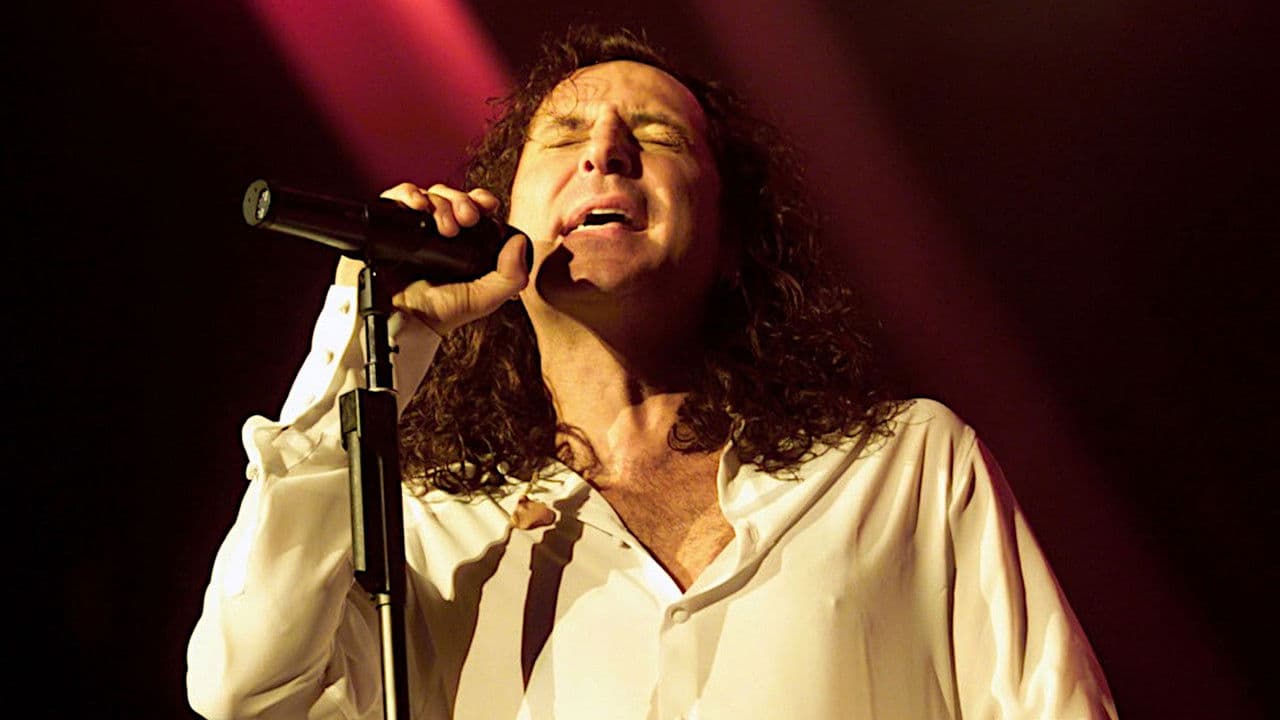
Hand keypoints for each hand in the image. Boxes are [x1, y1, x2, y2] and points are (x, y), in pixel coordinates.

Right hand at [334, 182, 528, 333]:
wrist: (404, 320)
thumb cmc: (441, 312)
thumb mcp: (485, 298)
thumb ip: (511, 276)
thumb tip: (520, 242)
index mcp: (464, 241)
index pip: (474, 206)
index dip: (480, 199)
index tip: (486, 205)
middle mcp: (439, 230)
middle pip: (452, 196)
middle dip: (462, 201)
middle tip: (466, 219)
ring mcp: (415, 226)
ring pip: (429, 194)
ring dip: (440, 203)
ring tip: (443, 227)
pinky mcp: (392, 225)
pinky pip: (397, 197)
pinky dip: (408, 195)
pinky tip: (417, 207)